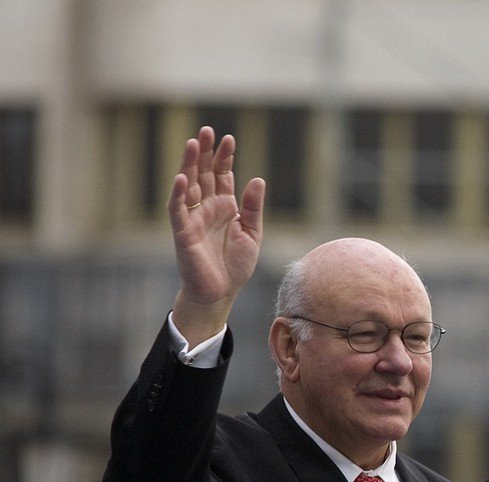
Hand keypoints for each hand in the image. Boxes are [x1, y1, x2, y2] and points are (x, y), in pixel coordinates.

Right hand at [168, 125, 265, 343]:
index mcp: (224, 207)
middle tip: (207, 130)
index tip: (230, 139)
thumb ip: (253, 207)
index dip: (225, 158)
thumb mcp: (252, 233)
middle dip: (206, 152)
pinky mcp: (182, 231)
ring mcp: (193, 217)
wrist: (221, 292)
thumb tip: (258, 179)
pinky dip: (178, 193)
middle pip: (204, 173)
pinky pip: (178, 208)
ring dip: (190, 164)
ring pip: (189, 184)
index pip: (223, 175)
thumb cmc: (235, 265)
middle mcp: (207, 207)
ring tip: (193, 143)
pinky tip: (182, 176)